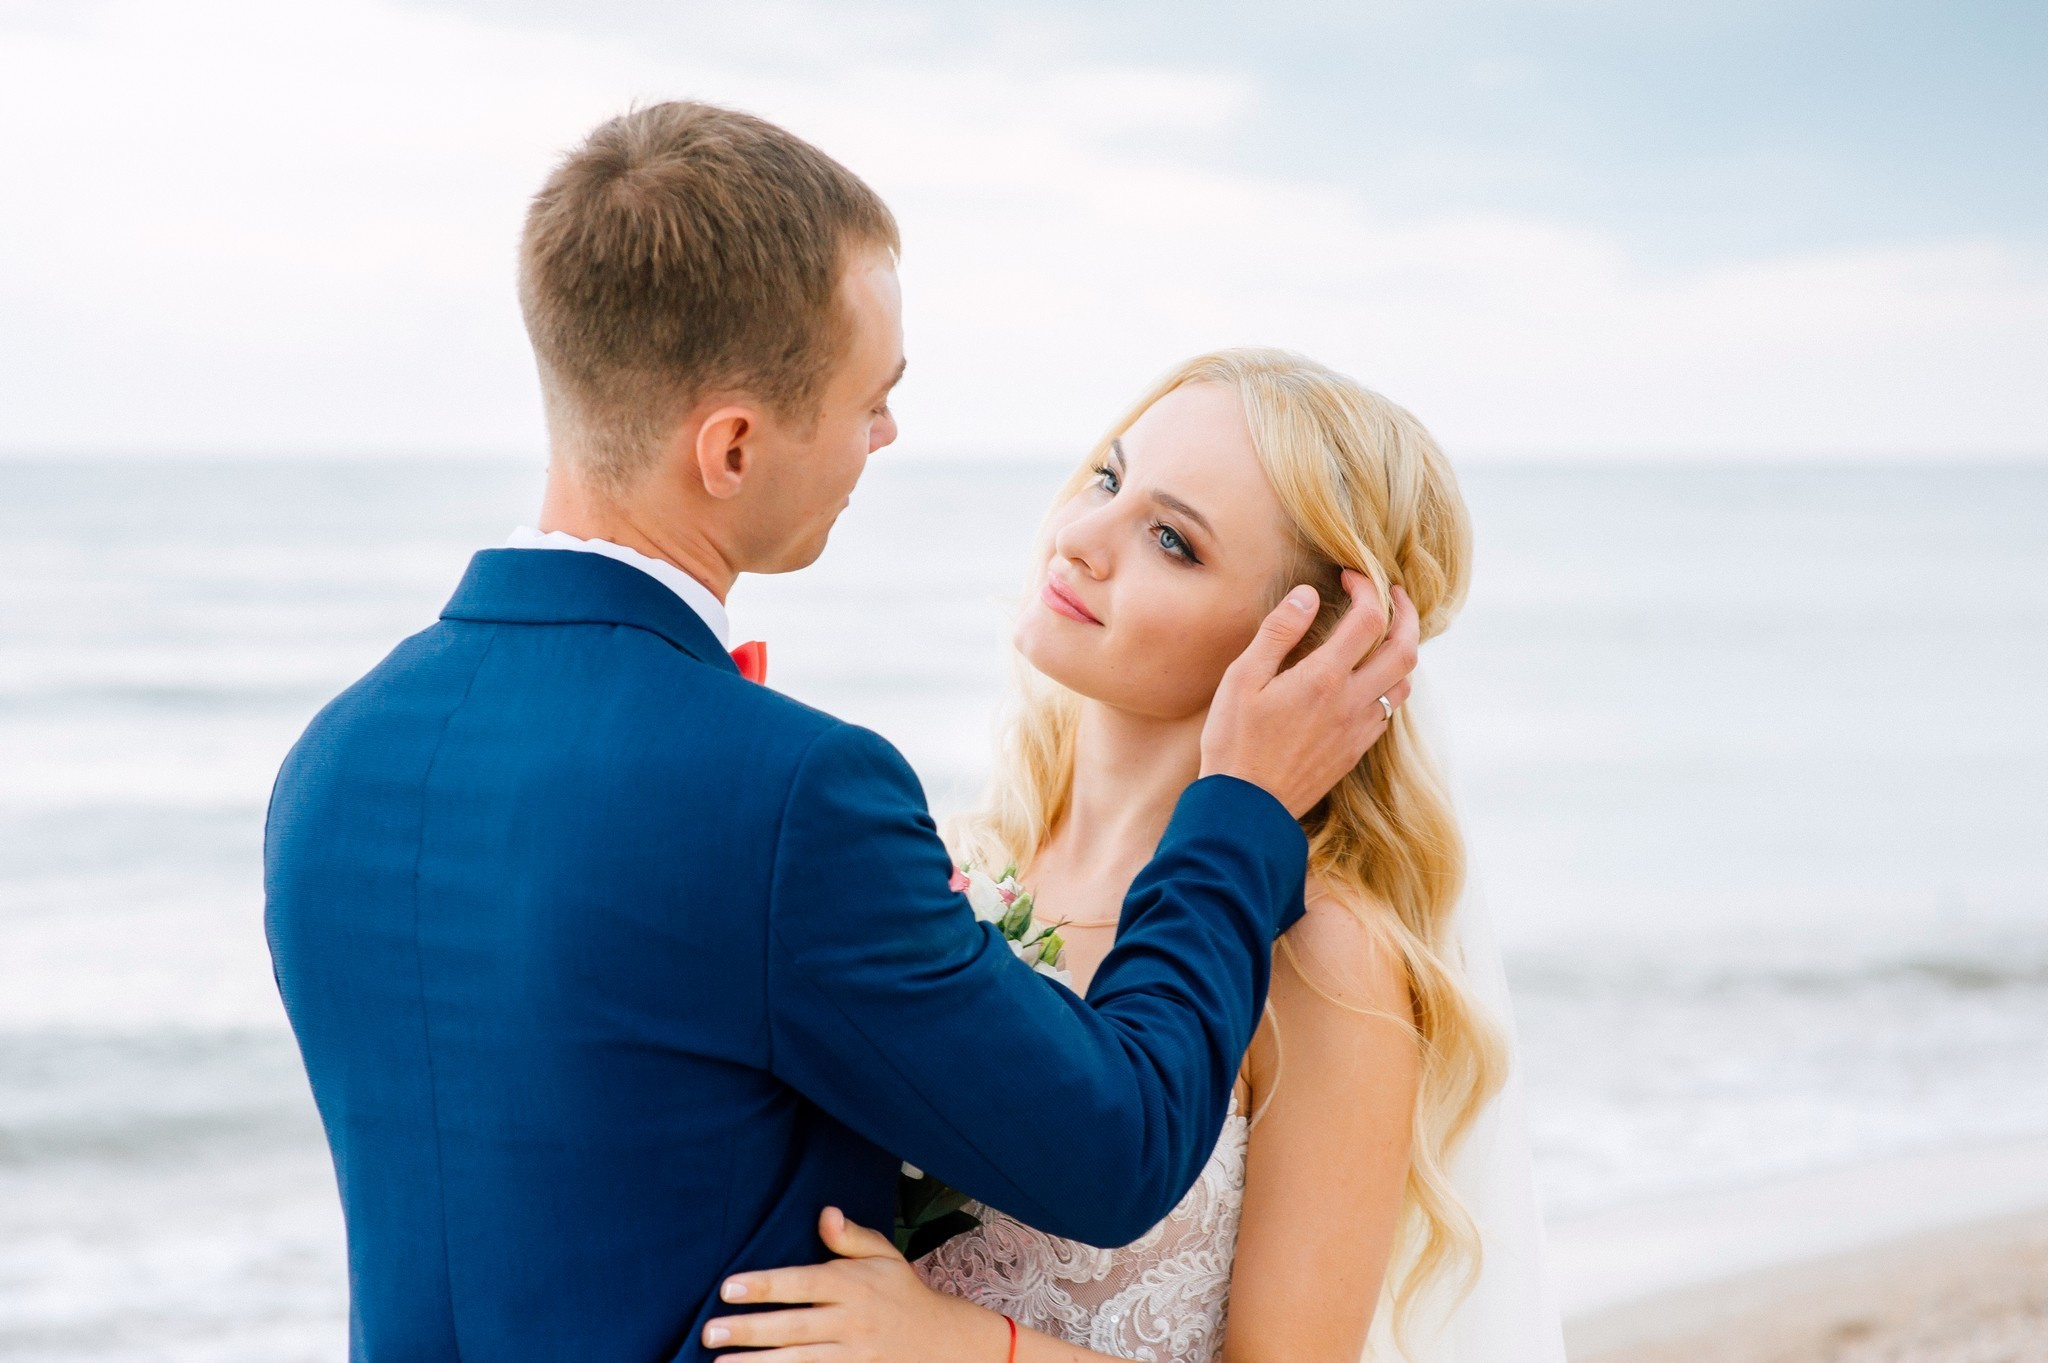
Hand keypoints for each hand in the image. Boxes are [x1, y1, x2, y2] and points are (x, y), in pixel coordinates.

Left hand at [703, 1207, 1008, 1361]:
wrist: (942, 1342)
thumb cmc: (901, 1292)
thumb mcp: (884, 1255)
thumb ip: (850, 1237)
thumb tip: (824, 1213)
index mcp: (852, 1284)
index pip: (802, 1283)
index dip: (765, 1285)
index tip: (728, 1288)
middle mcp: (851, 1320)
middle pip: (793, 1326)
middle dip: (749, 1330)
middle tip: (709, 1331)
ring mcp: (854, 1355)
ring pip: (799, 1361)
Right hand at [1199, 573, 1419, 817]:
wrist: (1247, 809)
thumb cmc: (1234, 742)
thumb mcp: (1242, 679)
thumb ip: (1278, 633)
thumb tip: (1308, 595)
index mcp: (1323, 678)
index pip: (1369, 619)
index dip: (1368, 588)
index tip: (1352, 576)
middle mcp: (1351, 702)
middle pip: (1405, 650)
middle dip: (1408, 615)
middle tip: (1394, 594)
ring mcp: (1358, 730)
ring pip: (1403, 683)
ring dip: (1402, 652)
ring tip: (1383, 634)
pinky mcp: (1355, 751)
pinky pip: (1387, 711)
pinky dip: (1387, 685)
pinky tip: (1365, 680)